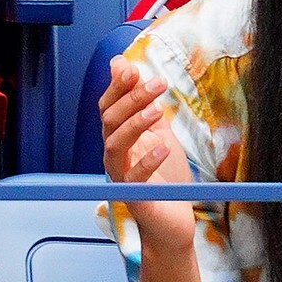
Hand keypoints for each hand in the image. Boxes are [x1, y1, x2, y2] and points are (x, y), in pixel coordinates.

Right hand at [100, 57, 197, 249]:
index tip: (135, 69)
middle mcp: (115, 155)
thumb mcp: (158, 131)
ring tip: (157, 110)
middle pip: (110, 122)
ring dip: (134, 125)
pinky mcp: (133, 196)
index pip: (109, 107)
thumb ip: (144, 102)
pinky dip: (147, 162)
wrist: (172, 217)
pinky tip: (162, 148)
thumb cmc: (164, 175)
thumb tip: (123, 65)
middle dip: (131, 99)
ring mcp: (121, 176)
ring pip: (115, 146)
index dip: (119, 87)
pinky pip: (133, 179)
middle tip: (157, 83)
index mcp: (120, 138)